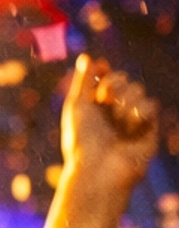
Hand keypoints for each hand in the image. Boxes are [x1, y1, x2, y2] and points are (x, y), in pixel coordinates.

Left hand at [57, 55, 158, 219]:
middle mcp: (113, 113)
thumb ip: (83, 80)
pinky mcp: (148, 131)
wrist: (98, 170)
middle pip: (123, 80)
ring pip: (138, 90)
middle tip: (105, 96)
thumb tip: (88, 56)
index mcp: (95, 107)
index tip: (100, 70)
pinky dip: (141, 109)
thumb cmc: (81, 141)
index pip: (105, 79)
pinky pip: (151, 106)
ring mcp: (131, 121)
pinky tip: (132, 120)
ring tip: (118, 116)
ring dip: (126, 98)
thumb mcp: (77, 106)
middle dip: (114, 83)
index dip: (104, 72)